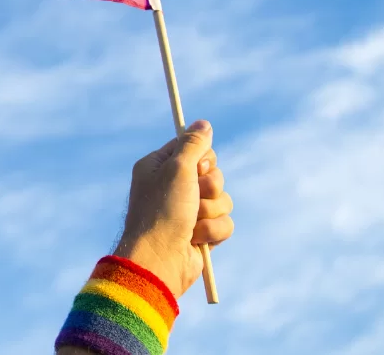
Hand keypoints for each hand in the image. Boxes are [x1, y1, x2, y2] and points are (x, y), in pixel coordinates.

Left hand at [113, 120, 233, 297]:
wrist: (159, 260)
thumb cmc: (162, 211)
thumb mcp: (177, 168)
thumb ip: (193, 144)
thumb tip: (204, 123)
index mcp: (159, 168)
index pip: (193, 149)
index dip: (203, 159)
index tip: (198, 167)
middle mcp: (172, 187)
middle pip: (213, 174)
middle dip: (210, 187)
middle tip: (195, 195)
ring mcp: (187, 211)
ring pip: (222, 199)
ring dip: (211, 210)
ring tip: (192, 221)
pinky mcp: (200, 233)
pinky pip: (224, 223)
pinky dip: (213, 231)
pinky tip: (195, 239)